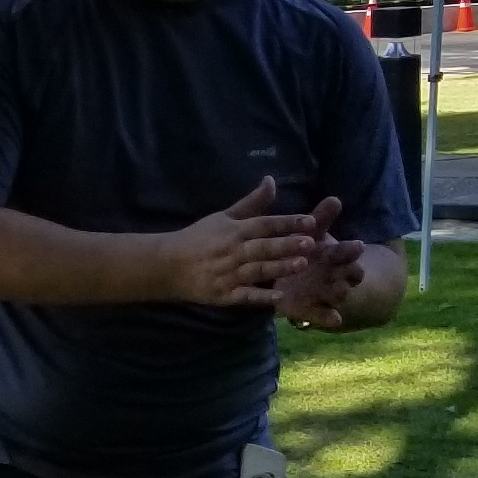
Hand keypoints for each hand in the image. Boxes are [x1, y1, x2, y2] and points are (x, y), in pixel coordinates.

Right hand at [163, 179, 319, 307]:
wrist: (167, 265)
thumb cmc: (198, 239)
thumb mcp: (223, 217)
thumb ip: (251, 202)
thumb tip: (271, 179)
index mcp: (234, 230)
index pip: (264, 224)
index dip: (287, 222)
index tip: (310, 221)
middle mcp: (233, 251)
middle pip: (263, 247)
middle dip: (286, 245)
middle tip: (310, 243)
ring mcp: (228, 274)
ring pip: (257, 270)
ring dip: (278, 267)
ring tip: (301, 265)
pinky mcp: (224, 294)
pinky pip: (244, 296)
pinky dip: (260, 297)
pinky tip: (278, 297)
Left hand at [270, 197, 370, 329]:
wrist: (299, 283)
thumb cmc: (308, 252)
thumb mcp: (312, 235)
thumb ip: (321, 219)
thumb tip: (334, 198)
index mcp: (334, 255)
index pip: (346, 252)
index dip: (350, 250)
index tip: (358, 245)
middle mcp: (334, 275)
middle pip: (348, 273)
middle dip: (351, 271)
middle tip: (355, 269)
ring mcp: (324, 294)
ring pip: (338, 294)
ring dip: (340, 292)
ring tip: (341, 290)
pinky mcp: (310, 310)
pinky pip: (322, 316)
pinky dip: (328, 318)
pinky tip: (335, 319)